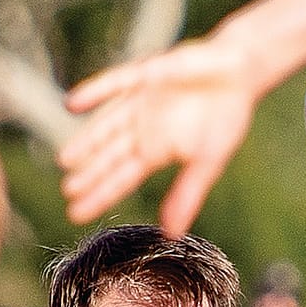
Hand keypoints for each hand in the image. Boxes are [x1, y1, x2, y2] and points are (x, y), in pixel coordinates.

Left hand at [59, 34, 259, 233]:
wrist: (240, 71)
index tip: (75, 214)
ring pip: (106, 126)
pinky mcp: (145, 74)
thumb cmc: (226, 116)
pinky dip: (94, 92)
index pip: (121, 179)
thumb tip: (171, 235)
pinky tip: (72, 105)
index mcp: (155, 151)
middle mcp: (141, 129)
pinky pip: (114, 84)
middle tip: (67, 192)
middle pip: (108, 156)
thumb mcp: (208, 161)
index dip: (99, 196)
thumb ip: (187, 194)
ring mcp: (139, 102)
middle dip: (88, 175)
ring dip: (86, 142)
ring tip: (65, 160)